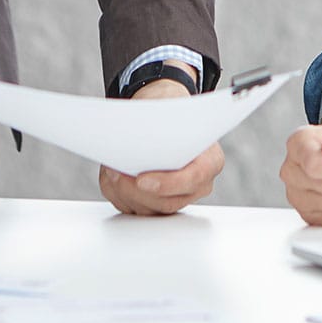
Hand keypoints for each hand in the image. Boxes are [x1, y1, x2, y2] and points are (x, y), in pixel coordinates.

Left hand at [99, 79, 223, 215]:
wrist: (167, 120)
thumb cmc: (172, 115)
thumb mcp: (171, 112)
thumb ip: (160, 129)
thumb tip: (135, 140)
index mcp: (210, 161)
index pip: (193, 179)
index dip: (167, 183)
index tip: (141, 180)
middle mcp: (197, 186)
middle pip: (167, 202)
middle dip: (136, 190)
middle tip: (115, 174)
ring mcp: (177, 198)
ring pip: (149, 210)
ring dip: (124, 192)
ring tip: (111, 172)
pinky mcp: (157, 205)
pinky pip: (136, 209)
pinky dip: (120, 195)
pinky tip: (112, 179)